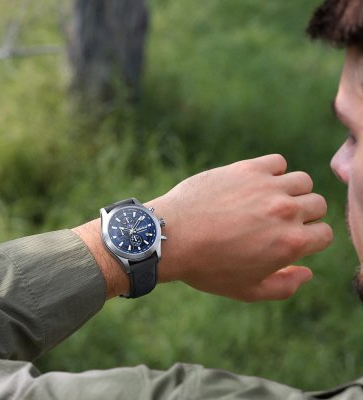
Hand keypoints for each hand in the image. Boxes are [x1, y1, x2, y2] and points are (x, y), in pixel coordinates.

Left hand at [146, 154, 332, 301]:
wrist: (172, 237)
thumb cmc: (207, 267)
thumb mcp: (248, 290)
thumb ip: (285, 285)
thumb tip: (309, 272)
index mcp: (290, 243)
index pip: (325, 233)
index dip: (311, 238)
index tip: (291, 238)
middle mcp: (285, 211)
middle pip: (317, 204)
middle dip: (304, 215)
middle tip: (278, 221)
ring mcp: (267, 187)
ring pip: (302, 181)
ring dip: (292, 191)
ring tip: (269, 201)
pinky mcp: (247, 169)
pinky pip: (277, 162)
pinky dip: (273, 171)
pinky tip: (255, 184)